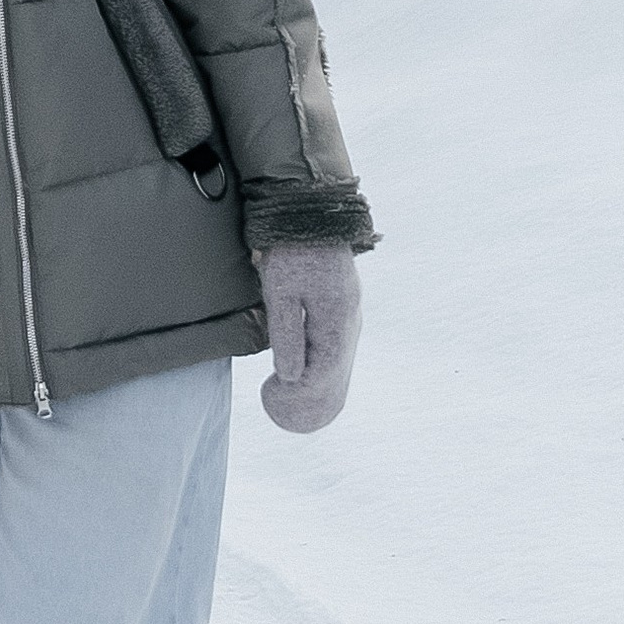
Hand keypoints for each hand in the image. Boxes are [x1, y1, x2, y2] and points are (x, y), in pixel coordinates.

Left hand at [256, 242, 361, 431]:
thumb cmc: (291, 253)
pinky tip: (303, 377)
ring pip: (340, 364)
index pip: (324, 372)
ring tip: (288, 402)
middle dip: (310, 397)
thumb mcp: (281, 291)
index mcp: (336, 319)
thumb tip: (290, 376)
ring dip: (318, 387)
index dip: (300, 392)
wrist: (310, 217)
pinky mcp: (343, 311)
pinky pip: (337, 350)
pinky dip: (322, 369)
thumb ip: (287, 333)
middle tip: (275, 405)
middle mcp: (350, 322)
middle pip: (336, 373)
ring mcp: (350, 316)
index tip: (273, 396)